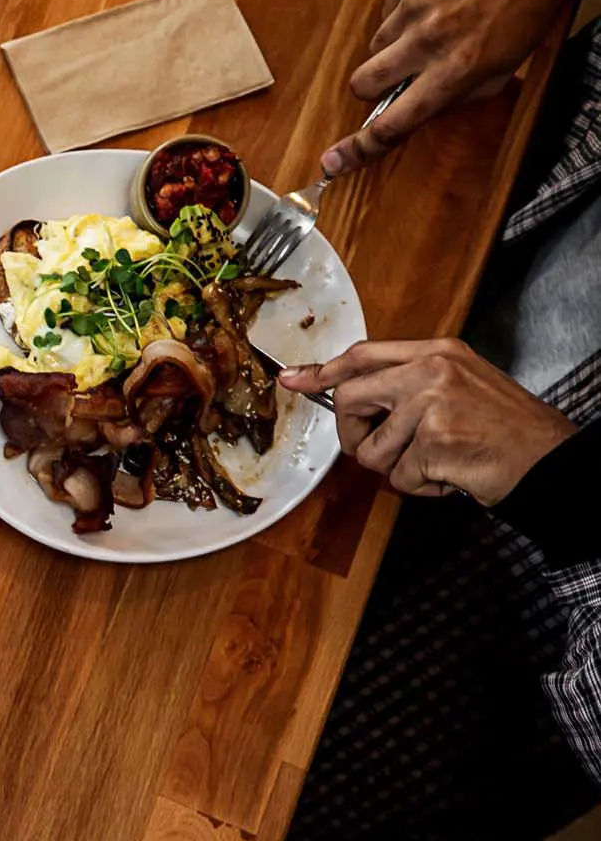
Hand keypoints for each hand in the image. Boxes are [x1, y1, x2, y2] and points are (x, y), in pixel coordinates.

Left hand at [279, 340, 574, 504]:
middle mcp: (432, 371)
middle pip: (349, 401)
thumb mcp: (459, 386)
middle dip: (354, 436)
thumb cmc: (502, 429)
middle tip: (385, 449)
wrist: (547, 459)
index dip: (323, 371)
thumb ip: (408, 384)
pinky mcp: (434, 440)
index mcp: (437, 353)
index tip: (293, 380)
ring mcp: (432, 403)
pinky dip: (421, 486)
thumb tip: (348, 394)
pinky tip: (450, 475)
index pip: (363, 356)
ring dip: (398, 468)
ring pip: (370, 449)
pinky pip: (398, 477)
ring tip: (437, 461)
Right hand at [323, 0, 566, 175]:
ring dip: (395, 44)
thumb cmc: (529, 9)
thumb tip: (426, 107)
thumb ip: (459, 94)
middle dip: (374, 86)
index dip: (359, 149)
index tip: (333, 161)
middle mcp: (427, 41)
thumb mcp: (504, 68)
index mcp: (454, 72)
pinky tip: (434, 2)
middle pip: (363, 83)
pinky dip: (404, 10)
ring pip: (377, 43)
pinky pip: (389, 6)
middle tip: (398, 77)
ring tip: (433, 28)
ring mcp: (414, 7)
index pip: (392, 125)